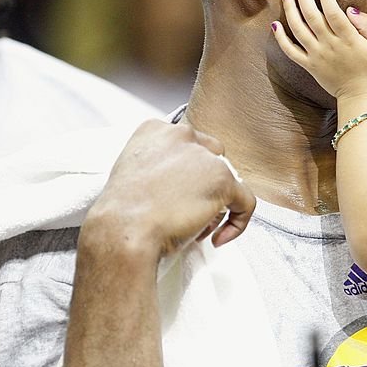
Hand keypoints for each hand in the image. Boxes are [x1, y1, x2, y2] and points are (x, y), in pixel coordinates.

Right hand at [83, 120, 255, 259]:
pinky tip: (218, 237)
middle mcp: (183, 134)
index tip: (176, 195)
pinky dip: (238, 222)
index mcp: (155, 129)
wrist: (123, 230)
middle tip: (187, 211)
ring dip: (216, 205)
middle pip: (211, 157)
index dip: (187, 174)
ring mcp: (206, 157)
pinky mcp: (223, 180)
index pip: (187, 145)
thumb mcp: (133, 172)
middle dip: (204, 186)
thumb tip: (182, 184)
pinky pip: (246, 202)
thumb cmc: (121, 213)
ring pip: (227, 180)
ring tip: (195, 228)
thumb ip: (159, 166)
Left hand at [272, 0, 366, 99]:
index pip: (333, 13)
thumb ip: (365, 24)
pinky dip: (281, 38)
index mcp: (347, 38)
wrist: (358, 93)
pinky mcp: (308, 65)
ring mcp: (316, 55)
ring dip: (290, 10)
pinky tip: (275, 24)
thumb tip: (350, 9)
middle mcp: (329, 45)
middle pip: (312, 16)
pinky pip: (291, 51)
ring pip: (298, 29)